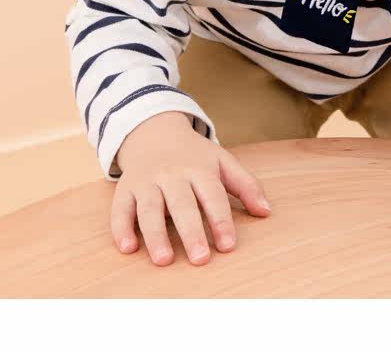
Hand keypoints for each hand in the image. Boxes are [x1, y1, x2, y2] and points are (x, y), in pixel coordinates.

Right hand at [111, 111, 271, 265]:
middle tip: (200, 259)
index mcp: (199, 168)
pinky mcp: (126, 188)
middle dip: (191, 232)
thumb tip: (267, 211)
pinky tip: (128, 248)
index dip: (221, 220)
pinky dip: (121, 228)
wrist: (155, 131)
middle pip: (182, 204)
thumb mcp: (222, 162)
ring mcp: (147, 181)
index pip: (212, 195)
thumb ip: (245, 185)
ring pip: (149, 208)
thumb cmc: (194, 155)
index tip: (228, 246)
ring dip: (155, 235)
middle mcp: (172, 175)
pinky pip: (121, 208)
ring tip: (164, 261)